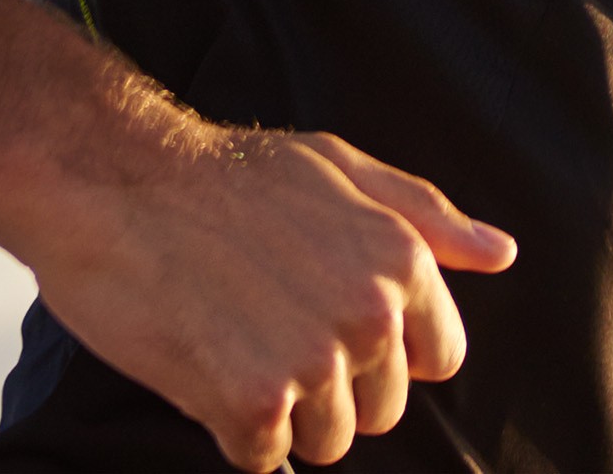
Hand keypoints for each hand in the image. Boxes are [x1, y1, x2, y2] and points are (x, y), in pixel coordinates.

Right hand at [21, 119, 515, 470]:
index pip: (437, 357)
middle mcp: (371, 316)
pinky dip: (230, 425)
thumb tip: (501, 253)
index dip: (384, 351)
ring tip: (232, 338)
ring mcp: (314, 364)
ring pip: (324, 440)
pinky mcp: (251, 404)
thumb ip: (426, 215)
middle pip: (379, 410)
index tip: (329, 323)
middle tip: (265, 324)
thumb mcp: (338, 167)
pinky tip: (203, 362)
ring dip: (278, 408)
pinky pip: (262, 454)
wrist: (111, 179)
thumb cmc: (220, 172)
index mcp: (400, 260)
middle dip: (330, 384)